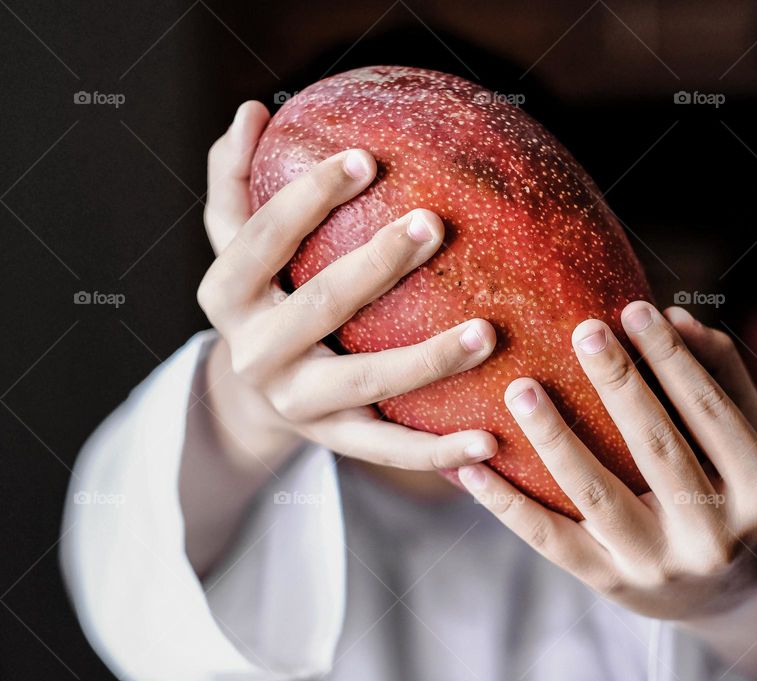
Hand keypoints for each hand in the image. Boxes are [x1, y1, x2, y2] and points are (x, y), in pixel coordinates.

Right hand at [195, 101, 499, 483]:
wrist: (250, 399)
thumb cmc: (260, 299)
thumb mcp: (235, 246)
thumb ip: (236, 182)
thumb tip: (251, 112)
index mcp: (225, 295)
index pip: (263, 238)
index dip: (308, 197)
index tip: (367, 159)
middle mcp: (253, 353)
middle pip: (319, 305)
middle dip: (376, 263)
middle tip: (433, 224)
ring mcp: (295, 405)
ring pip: (364, 383)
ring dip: (426, 360)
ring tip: (487, 333)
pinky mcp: (333, 442)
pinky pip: (388, 450)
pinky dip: (438, 452)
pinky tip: (491, 440)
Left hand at [459, 303, 756, 680]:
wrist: (718, 592)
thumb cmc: (725, 488)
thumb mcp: (743, 435)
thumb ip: (719, 372)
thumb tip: (675, 316)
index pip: (712, 413)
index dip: (674, 359)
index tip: (635, 308)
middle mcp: (713, 536)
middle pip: (657, 449)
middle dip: (620, 385)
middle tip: (585, 330)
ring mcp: (657, 566)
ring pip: (595, 495)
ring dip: (554, 438)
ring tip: (520, 388)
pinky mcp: (609, 583)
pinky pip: (548, 539)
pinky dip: (505, 502)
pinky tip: (470, 464)